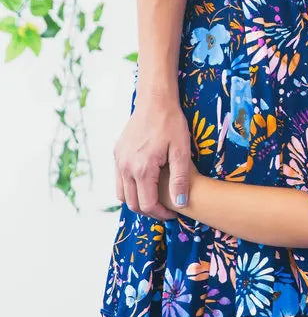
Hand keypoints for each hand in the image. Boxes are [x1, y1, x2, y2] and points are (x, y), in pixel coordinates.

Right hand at [113, 97, 192, 221]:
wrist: (155, 101)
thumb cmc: (171, 123)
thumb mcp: (181, 151)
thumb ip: (180, 179)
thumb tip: (180, 204)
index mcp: (142, 169)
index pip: (147, 204)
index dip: (162, 214)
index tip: (174, 214)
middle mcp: (125, 167)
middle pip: (132, 203)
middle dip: (150, 211)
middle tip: (166, 209)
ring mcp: (118, 161)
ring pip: (122, 194)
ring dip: (137, 201)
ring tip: (156, 198)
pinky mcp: (117, 154)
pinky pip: (119, 180)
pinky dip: (130, 188)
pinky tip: (146, 182)